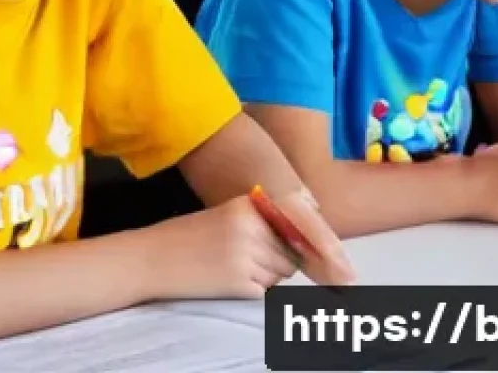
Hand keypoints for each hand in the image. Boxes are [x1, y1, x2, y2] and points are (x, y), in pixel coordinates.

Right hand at [143, 190, 353, 302]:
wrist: (150, 258)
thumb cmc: (187, 238)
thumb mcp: (225, 217)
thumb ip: (260, 224)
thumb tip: (303, 247)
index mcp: (248, 206)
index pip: (295, 228)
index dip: (314, 247)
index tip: (347, 271)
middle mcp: (251, 227)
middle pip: (289, 254)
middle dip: (276, 262)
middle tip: (239, 257)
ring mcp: (246, 254)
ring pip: (279, 275)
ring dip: (264, 276)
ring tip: (228, 266)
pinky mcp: (239, 281)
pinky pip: (264, 291)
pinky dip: (252, 291)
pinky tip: (225, 279)